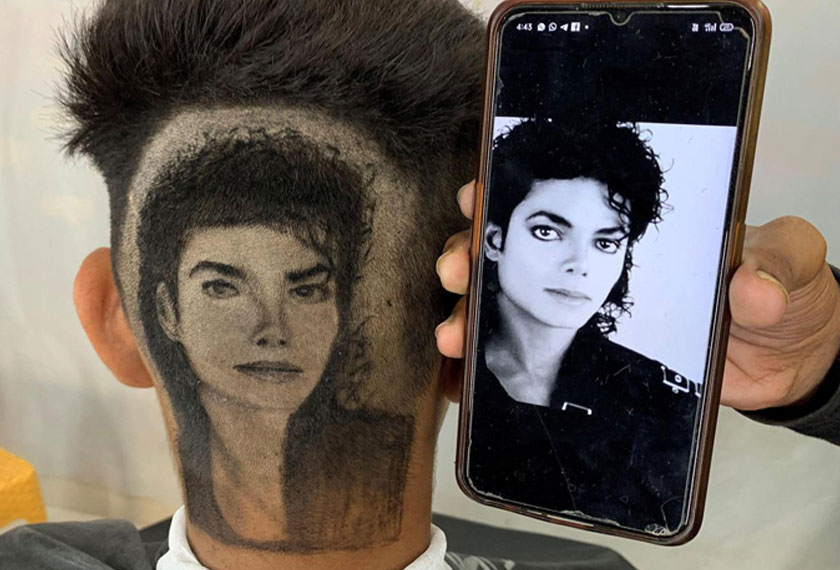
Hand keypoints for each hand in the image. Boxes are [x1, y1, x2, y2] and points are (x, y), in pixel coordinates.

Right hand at [435, 181, 839, 410]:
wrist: (784, 362)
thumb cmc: (786, 299)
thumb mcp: (791, 267)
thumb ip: (778, 263)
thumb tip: (751, 288)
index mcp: (630, 224)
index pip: (556, 194)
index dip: (507, 191)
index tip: (477, 199)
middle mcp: (593, 261)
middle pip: (513, 248)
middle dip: (471, 253)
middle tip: (458, 268)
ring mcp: (584, 308)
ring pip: (506, 303)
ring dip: (468, 314)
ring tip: (453, 336)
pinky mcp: (587, 354)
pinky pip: (526, 355)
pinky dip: (490, 366)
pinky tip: (463, 381)